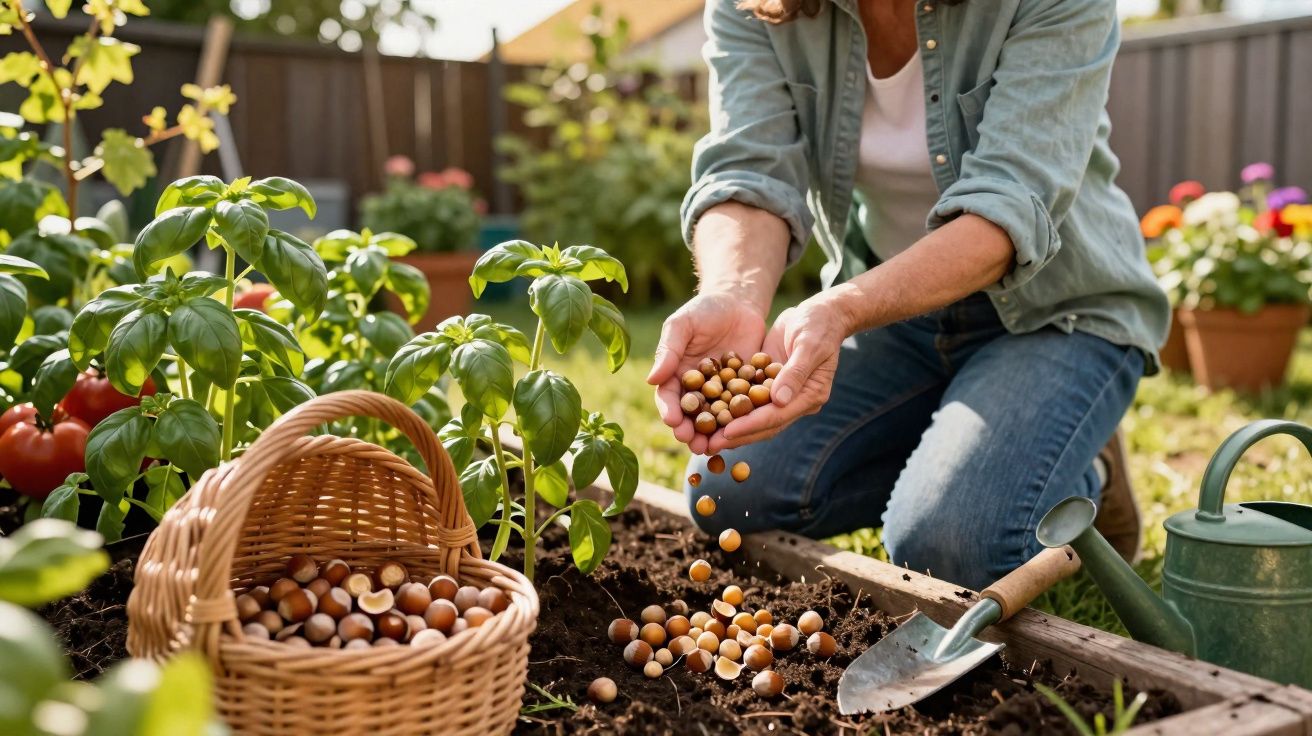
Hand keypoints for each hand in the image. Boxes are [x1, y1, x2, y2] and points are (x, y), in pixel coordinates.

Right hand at [647, 293, 767, 453]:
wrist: (739, 302)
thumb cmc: (704, 309)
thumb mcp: (682, 325)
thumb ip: (669, 351)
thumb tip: (651, 380)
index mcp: (676, 374)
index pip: (669, 397)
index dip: (670, 410)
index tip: (672, 421)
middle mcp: (696, 387)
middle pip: (691, 414)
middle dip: (690, 430)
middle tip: (693, 443)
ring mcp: (721, 391)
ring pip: (716, 417)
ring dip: (714, 433)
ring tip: (714, 446)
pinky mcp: (744, 389)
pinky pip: (742, 407)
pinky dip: (741, 421)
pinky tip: (744, 430)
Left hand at [710, 297, 844, 452]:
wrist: (819, 313)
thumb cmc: (818, 324)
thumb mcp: (810, 344)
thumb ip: (796, 372)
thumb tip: (780, 400)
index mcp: (811, 395)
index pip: (777, 415)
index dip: (751, 425)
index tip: (727, 432)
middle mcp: (796, 401)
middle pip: (763, 424)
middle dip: (736, 434)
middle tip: (709, 444)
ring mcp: (782, 395)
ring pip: (753, 416)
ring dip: (730, 427)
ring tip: (704, 437)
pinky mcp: (768, 384)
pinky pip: (748, 399)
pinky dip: (729, 406)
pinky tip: (706, 412)